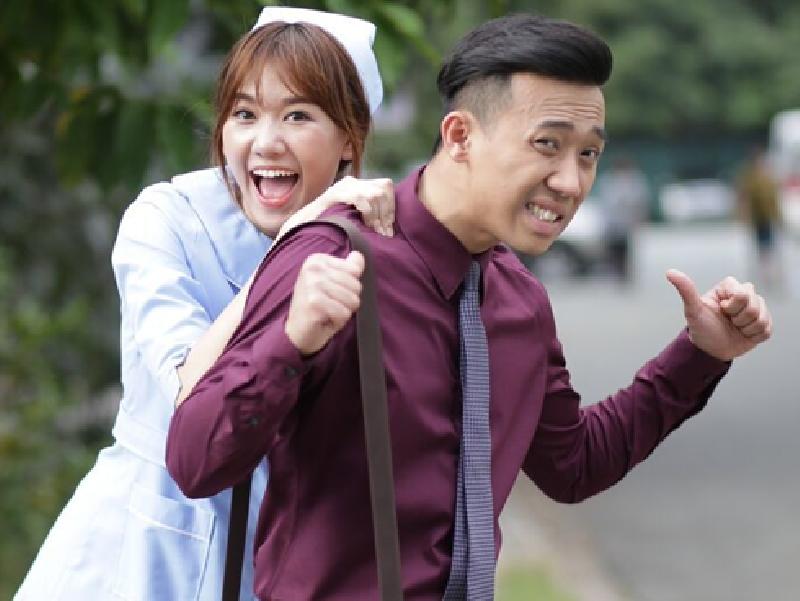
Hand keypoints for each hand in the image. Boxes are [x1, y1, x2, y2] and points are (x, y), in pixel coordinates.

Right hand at [275, 176, 394, 240]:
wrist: (302, 227)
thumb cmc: (329, 226)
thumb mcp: (353, 217)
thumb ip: (369, 215)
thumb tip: (387, 225)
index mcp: (358, 185)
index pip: (386, 186)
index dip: (391, 207)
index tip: (389, 228)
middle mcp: (352, 181)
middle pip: (383, 188)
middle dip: (386, 213)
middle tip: (384, 233)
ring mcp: (342, 186)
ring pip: (374, 193)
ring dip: (378, 215)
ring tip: (375, 231)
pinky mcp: (334, 193)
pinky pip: (360, 198)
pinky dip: (367, 212)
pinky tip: (365, 225)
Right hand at [285, 251, 364, 354]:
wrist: (297, 332)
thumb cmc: (318, 308)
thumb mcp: (334, 284)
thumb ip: (348, 268)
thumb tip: (358, 255)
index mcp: (317, 260)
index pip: (355, 270)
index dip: (350, 287)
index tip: (332, 293)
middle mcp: (313, 268)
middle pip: (356, 286)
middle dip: (347, 301)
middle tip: (329, 306)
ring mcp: (312, 284)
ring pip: (353, 300)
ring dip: (343, 312)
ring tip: (327, 312)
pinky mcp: (314, 301)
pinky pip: (344, 313)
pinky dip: (338, 321)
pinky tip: (324, 319)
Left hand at [666, 269, 772, 360]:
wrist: (710, 349)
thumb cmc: (701, 327)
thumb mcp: (693, 309)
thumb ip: (686, 290)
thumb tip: (669, 272)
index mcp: (729, 287)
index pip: (742, 293)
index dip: (732, 306)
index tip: (721, 310)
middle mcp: (745, 295)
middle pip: (754, 304)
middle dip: (739, 318)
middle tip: (728, 321)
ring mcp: (757, 309)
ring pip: (762, 318)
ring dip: (746, 328)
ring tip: (734, 328)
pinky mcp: (764, 323)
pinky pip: (767, 330)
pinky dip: (753, 336)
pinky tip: (743, 335)